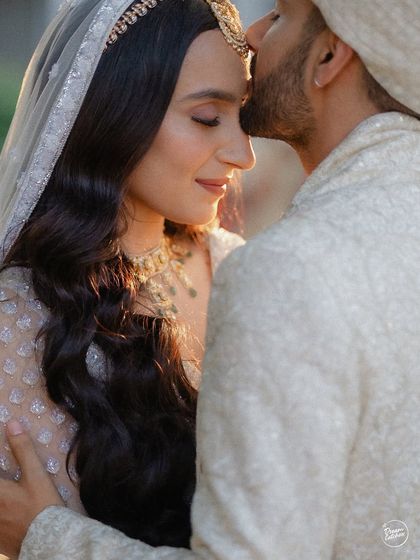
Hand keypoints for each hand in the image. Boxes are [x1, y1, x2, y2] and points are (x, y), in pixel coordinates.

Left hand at [0, 420, 63, 559]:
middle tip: (7, 480)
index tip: (1, 466)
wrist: (51, 542)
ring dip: (1, 495)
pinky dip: (1, 514)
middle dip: (0, 479)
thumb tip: (11, 424)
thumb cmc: (43, 506)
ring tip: (8, 493)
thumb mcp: (36, 475)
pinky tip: (8, 512)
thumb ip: (23, 449)